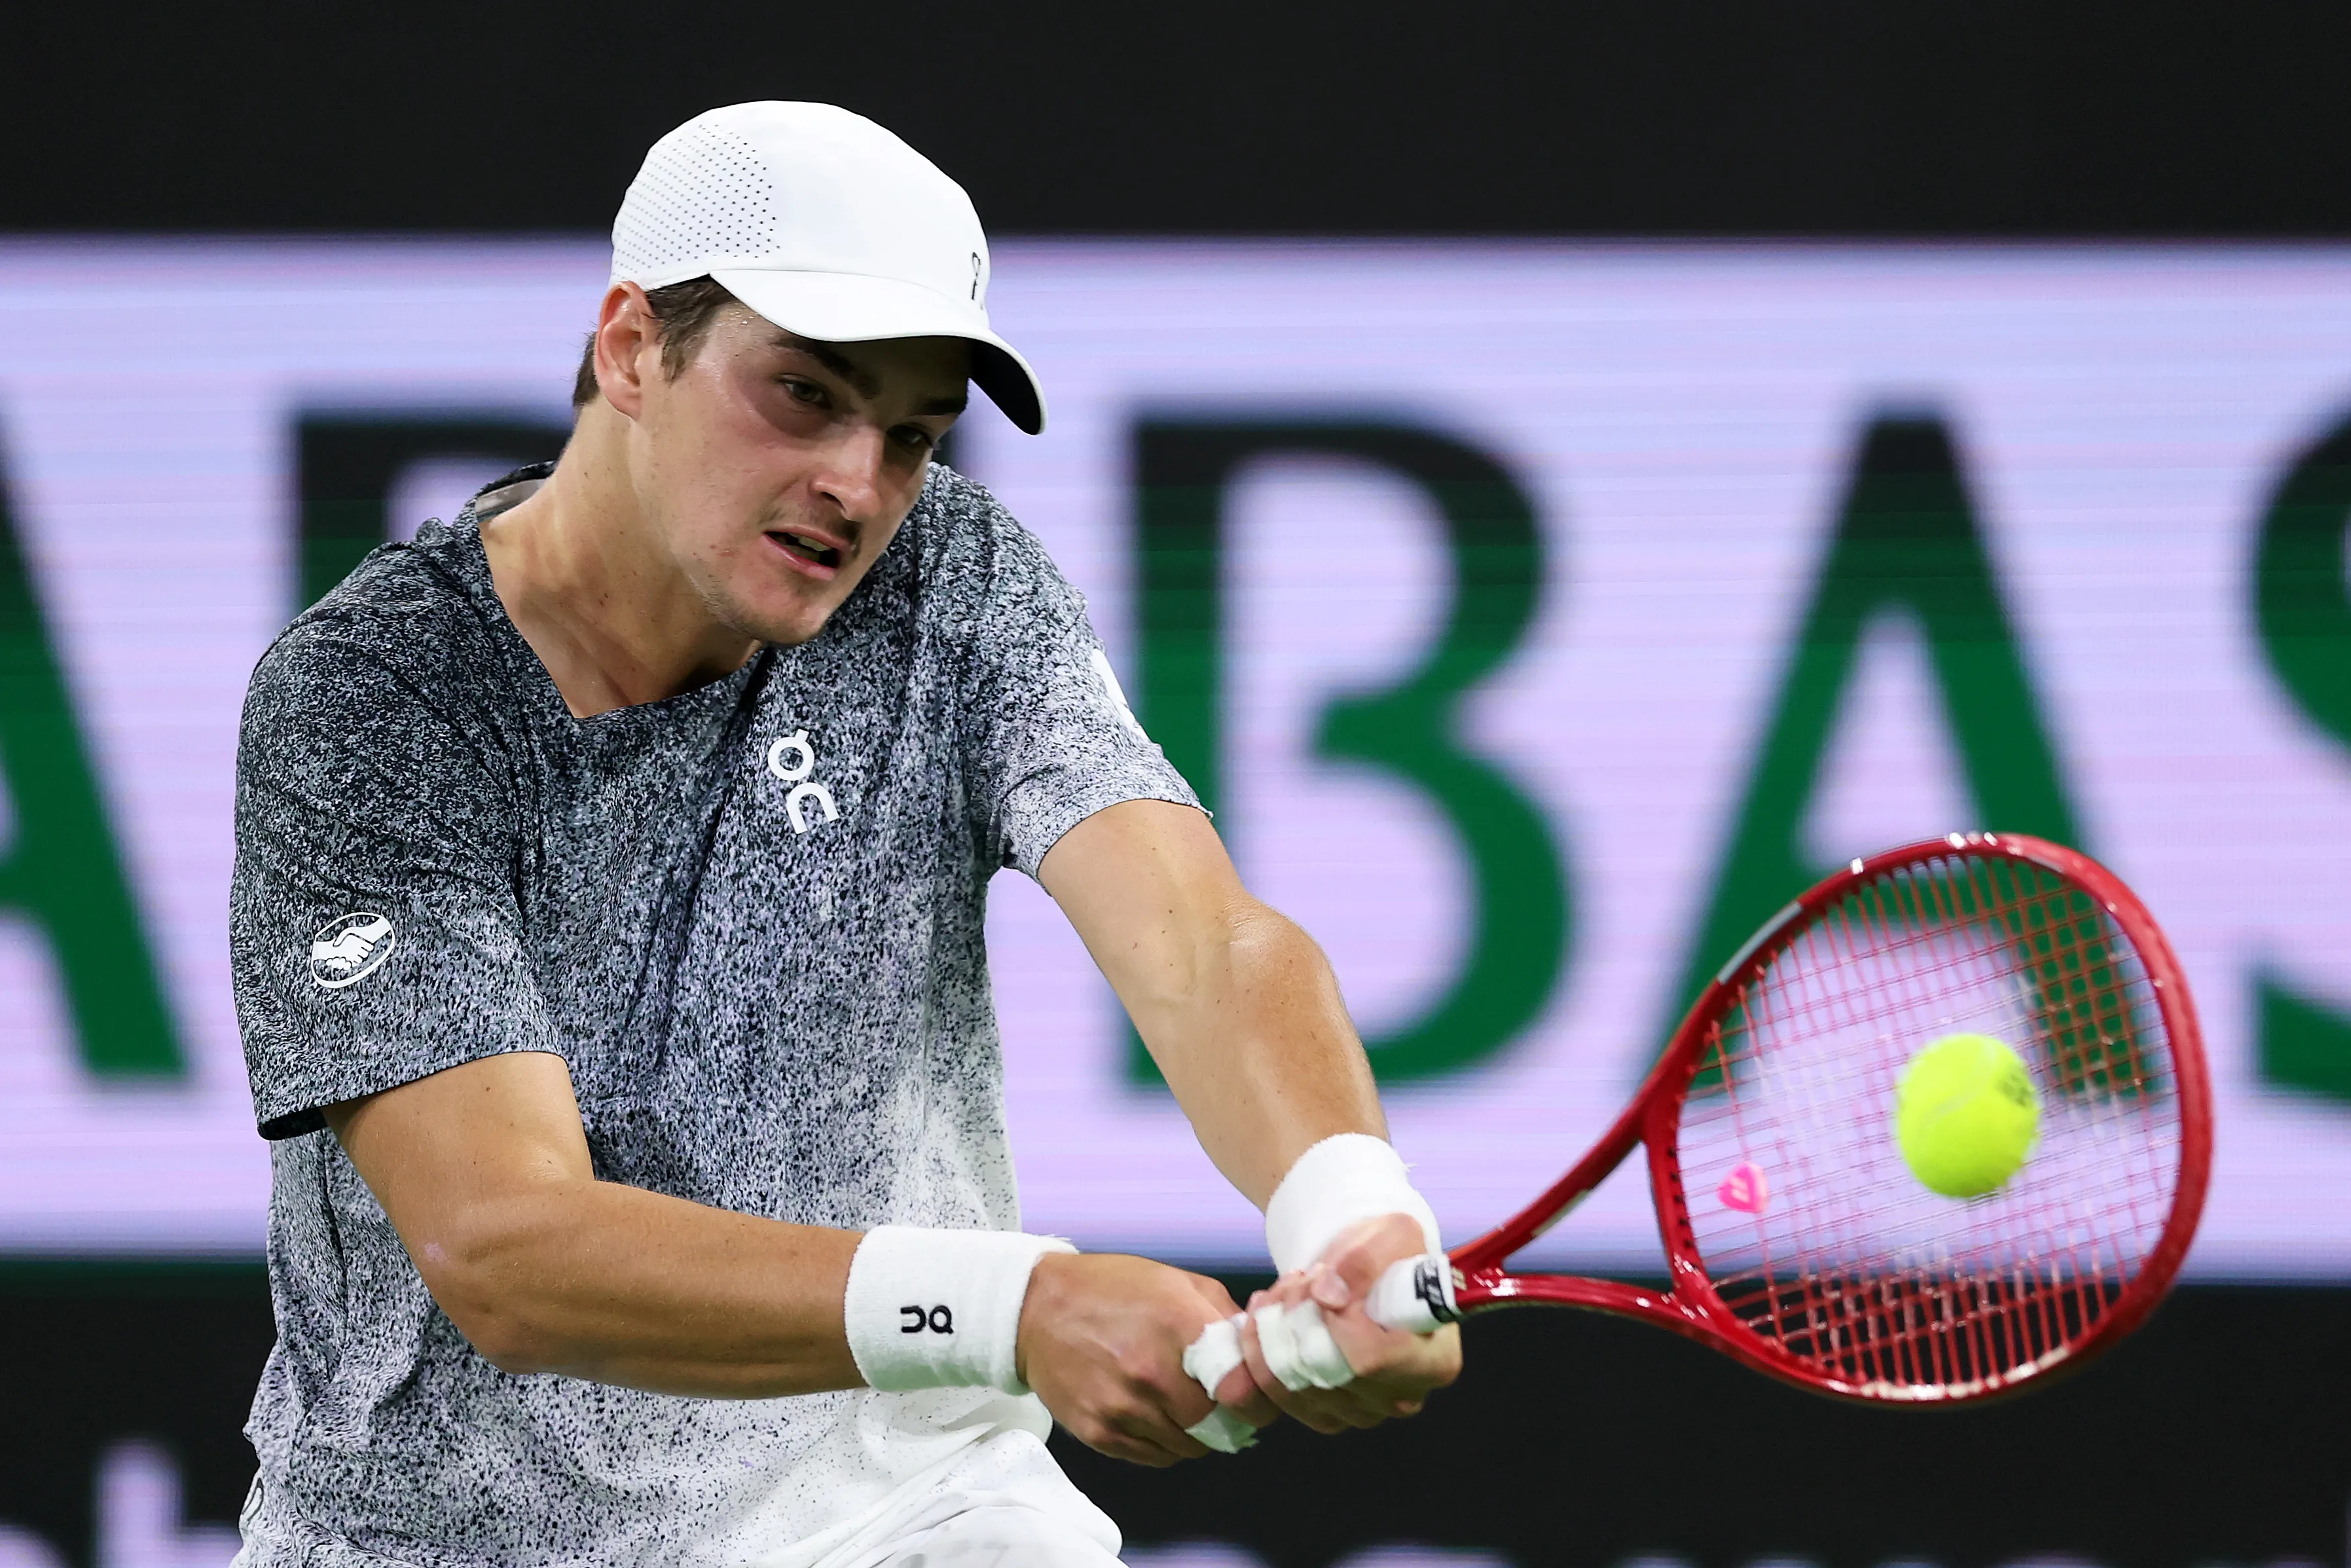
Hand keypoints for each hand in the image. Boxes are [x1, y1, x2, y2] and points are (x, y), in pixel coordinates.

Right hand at [1016, 1252, 1277, 1466]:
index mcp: (1179, 1324)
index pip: (1242, 1389)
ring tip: (1182, 1405)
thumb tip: (1258, 1350)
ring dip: (1196, 1433)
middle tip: (1221, 1404)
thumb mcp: (1176, 1281)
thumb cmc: (1112, 1289)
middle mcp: (1152, 1372)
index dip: (1258, 1400)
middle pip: (1217, 1424)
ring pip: (1188, 1447)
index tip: (1256, 1398)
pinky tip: (1156, 1415)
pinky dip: (1165, 1444)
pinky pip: (1156, 1457)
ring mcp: (1123, 1408)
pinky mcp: (1100, 1433)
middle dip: (1228, 1417)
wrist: (1035, 1308)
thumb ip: (1224, 1315)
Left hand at [1239, 1213, 1462, 1433]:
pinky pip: (1278, 1396)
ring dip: (1273, 1332)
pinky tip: (1266, 1316)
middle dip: (1297, 1319)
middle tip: (1296, 1278)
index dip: (1334, 1321)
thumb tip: (1327, 1294)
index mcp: (1435, 1361)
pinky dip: (1260, 1353)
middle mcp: (1404, 1399)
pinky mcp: (1328, 1416)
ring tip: (1280, 1291)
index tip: (1321, 1280)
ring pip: (1297, 1386)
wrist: (1368, 1272)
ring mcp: (1364, 1414)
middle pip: (1329, 1375)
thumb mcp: (1392, 1235)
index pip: (1372, 1359)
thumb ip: (1365, 1261)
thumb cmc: (1391, 1253)